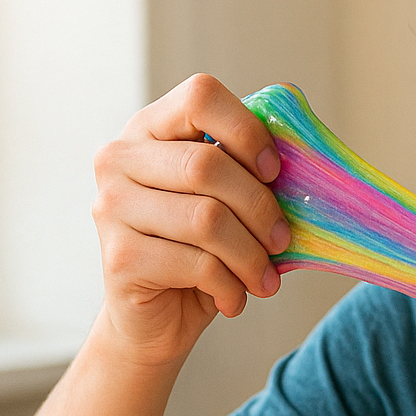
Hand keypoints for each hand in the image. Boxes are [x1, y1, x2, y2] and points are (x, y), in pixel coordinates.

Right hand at [91, 73, 288, 365]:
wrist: (155, 319)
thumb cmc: (201, 251)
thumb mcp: (228, 202)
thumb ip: (251, 168)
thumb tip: (304, 140)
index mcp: (150, 129)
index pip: (200, 96)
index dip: (248, 130)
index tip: (275, 171)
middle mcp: (120, 159)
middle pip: (208, 165)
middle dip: (260, 208)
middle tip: (281, 240)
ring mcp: (111, 207)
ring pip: (207, 219)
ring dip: (251, 255)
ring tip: (264, 279)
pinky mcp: (119, 257)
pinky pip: (197, 264)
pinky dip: (231, 286)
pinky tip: (234, 298)